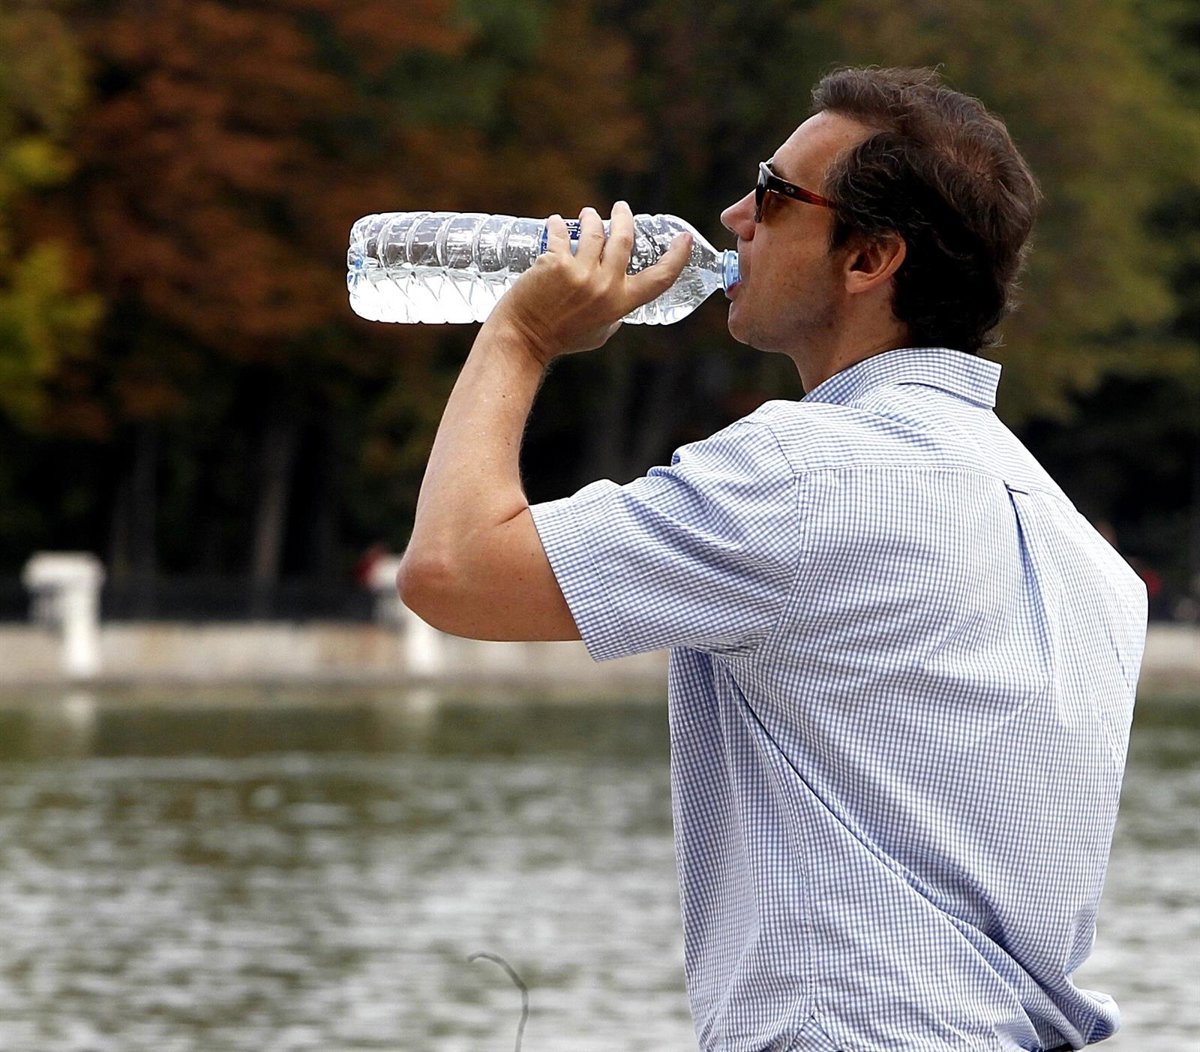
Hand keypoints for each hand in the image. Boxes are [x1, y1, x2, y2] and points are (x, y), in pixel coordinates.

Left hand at [485, 201, 692, 365]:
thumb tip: (618, 292)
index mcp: (620, 304)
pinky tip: (554, 223)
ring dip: (591, 217)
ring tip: (587, 215)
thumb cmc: (561, 337)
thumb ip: (613, 313)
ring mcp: (580, 273)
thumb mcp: (599, 332)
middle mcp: (605, 286)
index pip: (660, 278)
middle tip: (621, 208)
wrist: (523, 338)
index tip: (683, 239)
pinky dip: (557, 226)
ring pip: (594, 230)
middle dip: (624, 217)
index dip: (676, 257)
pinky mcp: (555, 262)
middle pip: (624, 240)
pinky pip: (561, 234)